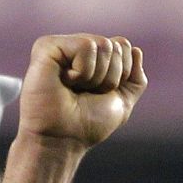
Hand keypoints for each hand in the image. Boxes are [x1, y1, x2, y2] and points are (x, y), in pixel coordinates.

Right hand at [18, 34, 145, 148]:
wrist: (63, 139)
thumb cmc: (88, 124)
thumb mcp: (122, 102)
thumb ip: (135, 79)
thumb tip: (136, 50)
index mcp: (91, 58)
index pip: (122, 45)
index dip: (122, 73)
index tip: (100, 92)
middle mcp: (75, 48)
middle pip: (115, 45)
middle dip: (110, 77)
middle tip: (85, 92)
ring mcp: (60, 46)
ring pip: (103, 44)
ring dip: (96, 76)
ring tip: (73, 88)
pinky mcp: (46, 46)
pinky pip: (85, 45)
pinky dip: (83, 71)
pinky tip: (64, 81)